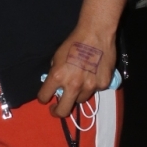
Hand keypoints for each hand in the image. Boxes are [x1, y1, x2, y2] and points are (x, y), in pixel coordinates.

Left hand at [36, 0, 127, 117]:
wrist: (96, 34)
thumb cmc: (74, 42)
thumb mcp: (57, 57)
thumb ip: (55, 72)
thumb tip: (55, 83)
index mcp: (58, 76)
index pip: (44, 96)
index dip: (43, 99)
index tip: (45, 99)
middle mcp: (73, 85)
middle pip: (63, 110)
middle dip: (57, 112)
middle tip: (56, 109)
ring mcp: (90, 86)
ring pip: (81, 100)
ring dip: (77, 95)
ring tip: (80, 83)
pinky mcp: (103, 84)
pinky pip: (95, 90)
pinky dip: (92, 86)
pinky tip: (93, 74)